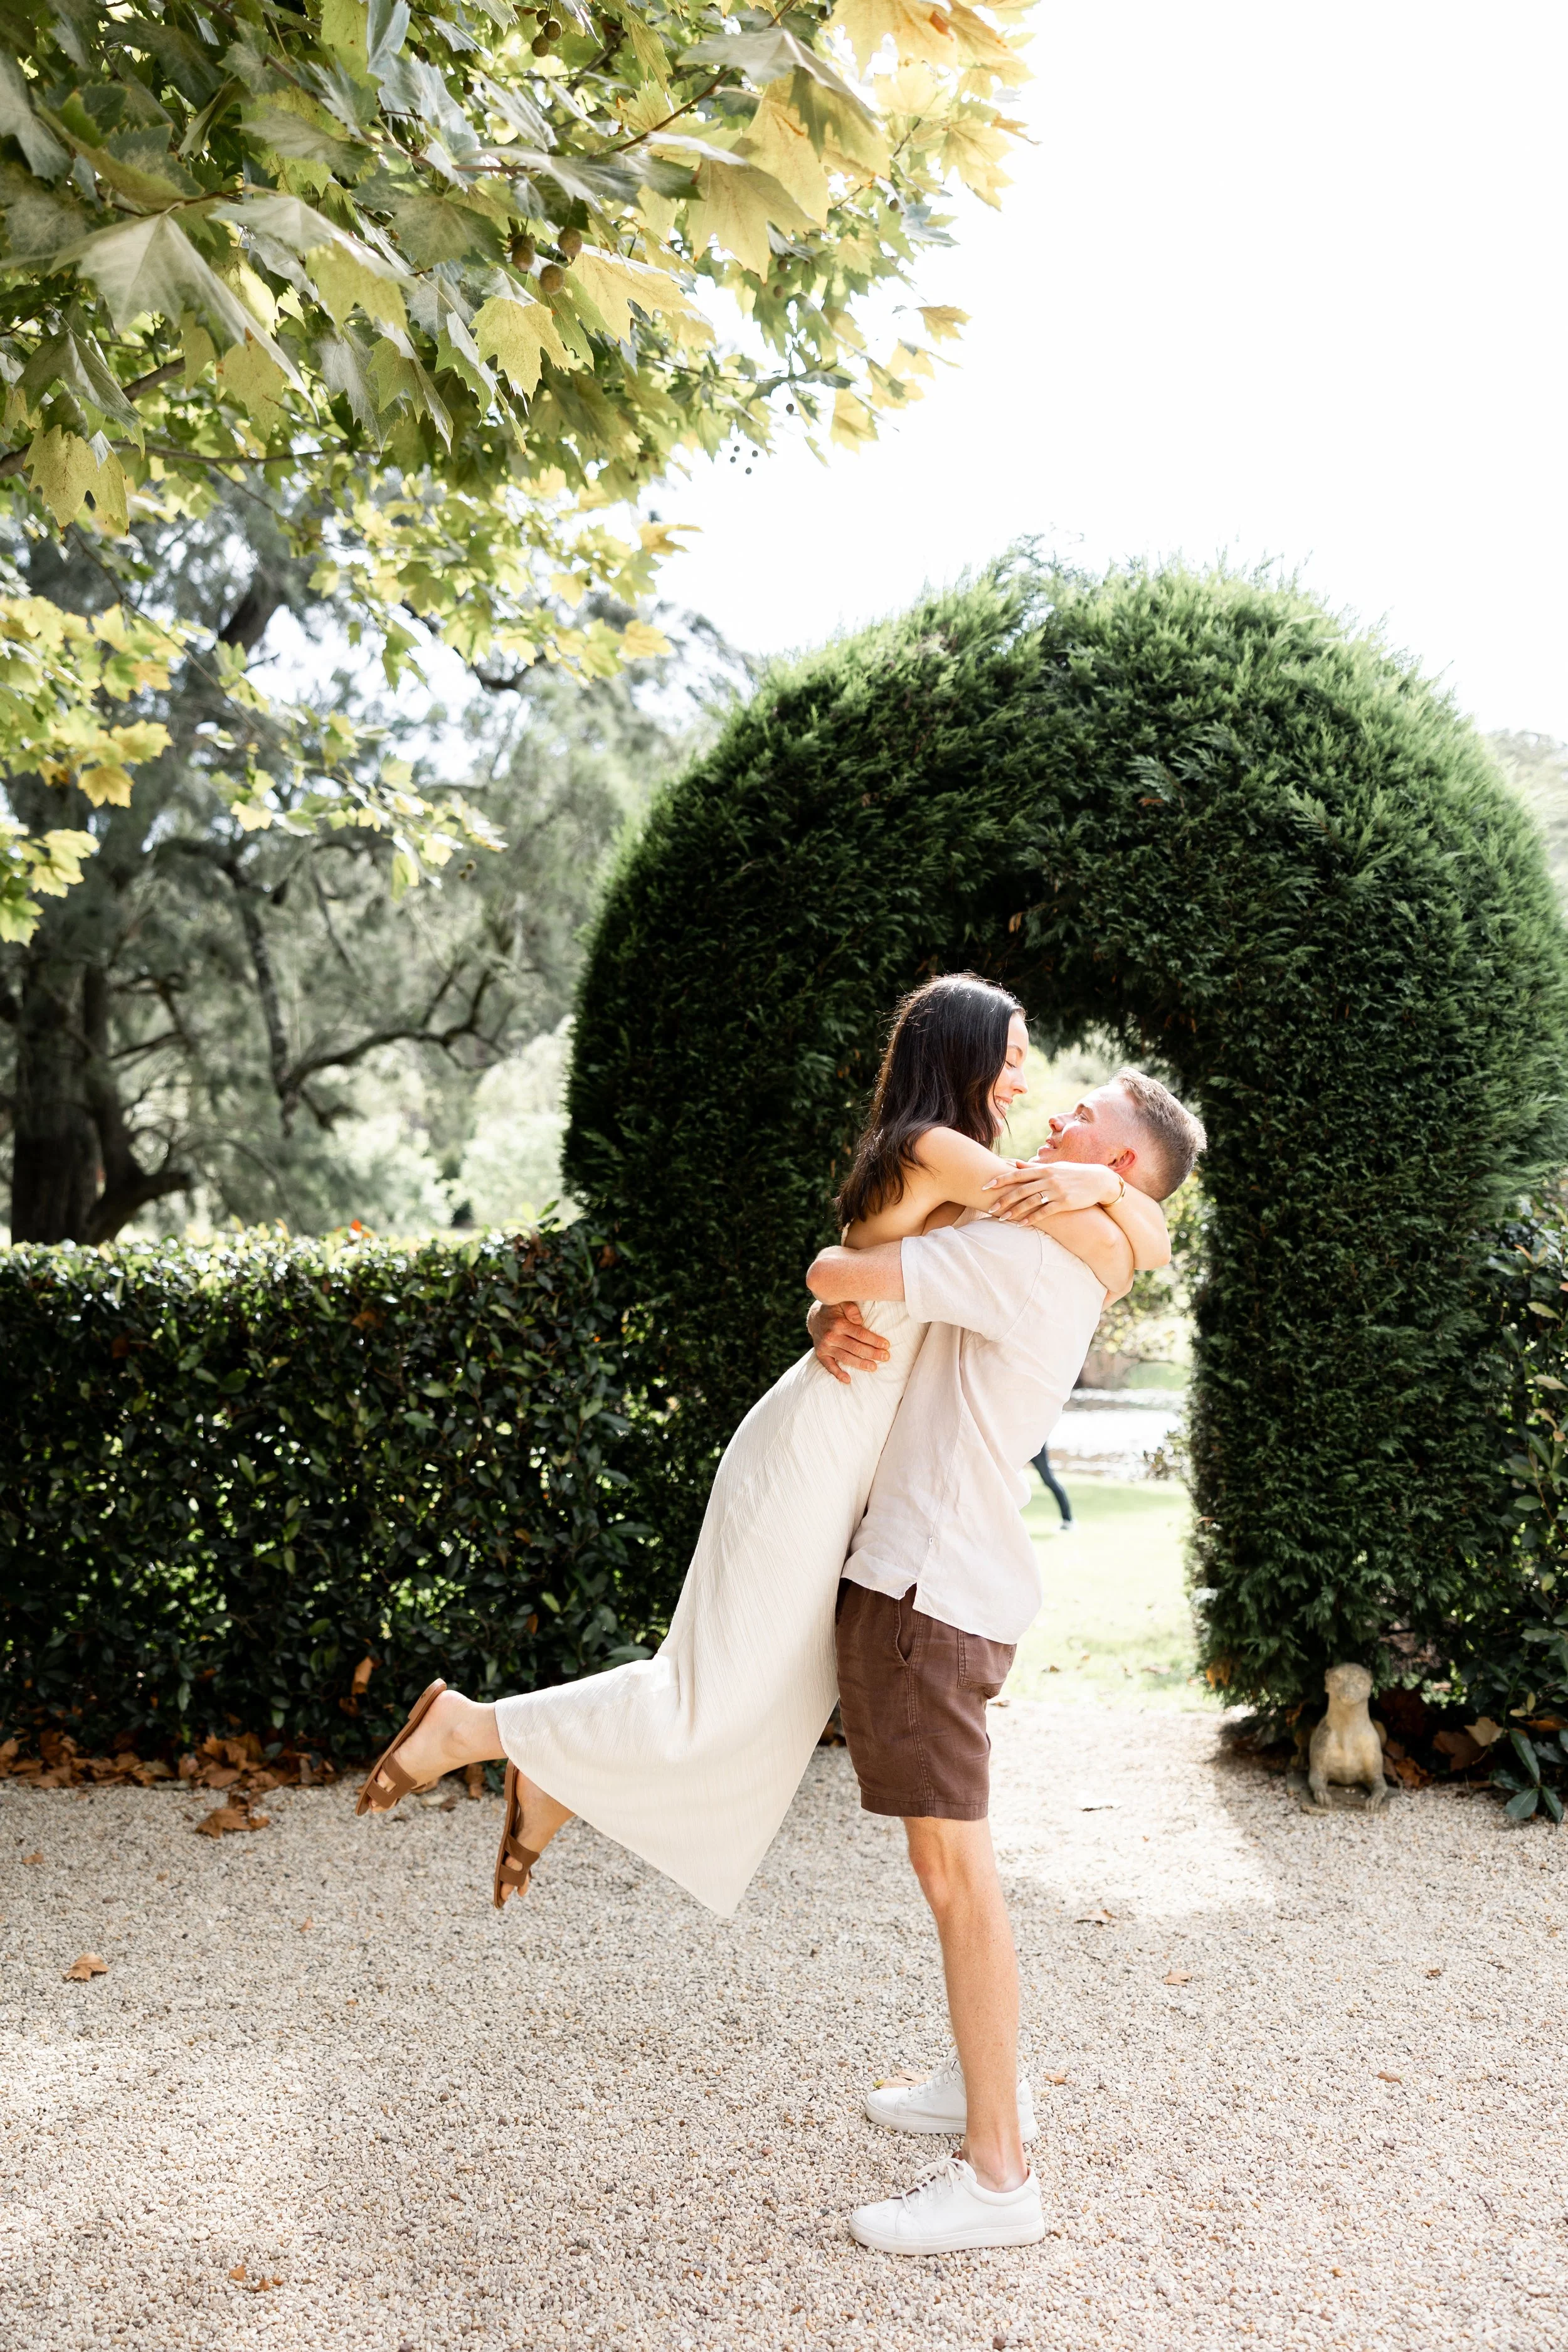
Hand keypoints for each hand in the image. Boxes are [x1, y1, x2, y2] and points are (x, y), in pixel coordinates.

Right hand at [807, 1299, 889, 1384]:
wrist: (814, 1317)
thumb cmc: (834, 1310)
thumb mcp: (842, 1302)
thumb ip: (851, 1309)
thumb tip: (860, 1320)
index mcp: (839, 1324)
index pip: (860, 1334)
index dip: (874, 1340)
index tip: (886, 1345)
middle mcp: (831, 1336)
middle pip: (855, 1348)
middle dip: (872, 1353)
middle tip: (885, 1357)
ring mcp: (825, 1347)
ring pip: (846, 1358)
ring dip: (861, 1364)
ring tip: (874, 1367)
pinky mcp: (820, 1354)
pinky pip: (829, 1366)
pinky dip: (838, 1374)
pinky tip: (848, 1380)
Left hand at [983, 1159, 1116, 1220]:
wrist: (1099, 1181)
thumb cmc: (1074, 1174)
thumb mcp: (1054, 1168)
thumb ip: (1033, 1168)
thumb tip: (1014, 1164)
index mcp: (1044, 1170)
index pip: (1017, 1174)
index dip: (1001, 1180)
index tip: (985, 1186)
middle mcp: (1048, 1179)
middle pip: (1021, 1189)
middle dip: (1004, 1199)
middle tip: (990, 1208)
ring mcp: (1056, 1191)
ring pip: (1031, 1201)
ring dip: (1015, 1211)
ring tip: (1003, 1219)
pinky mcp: (1065, 1202)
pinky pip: (1045, 1212)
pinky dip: (1032, 1218)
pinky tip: (1022, 1224)